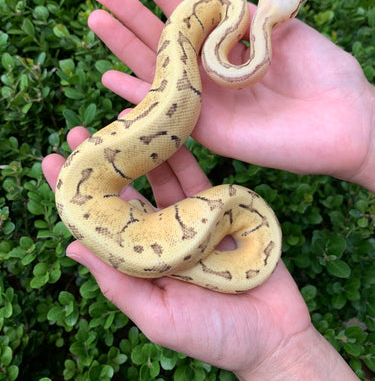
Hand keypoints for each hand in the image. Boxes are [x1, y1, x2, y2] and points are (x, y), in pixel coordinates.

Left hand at [42, 127, 357, 378]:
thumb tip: (71, 250)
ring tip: (121, 121)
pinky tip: (169, 136)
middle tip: (78, 132)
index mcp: (141, 262)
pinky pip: (198, 180)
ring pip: (160, 180)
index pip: (99, 223)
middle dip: (103, 164)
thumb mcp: (159, 317)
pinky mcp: (220, 211)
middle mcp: (160, 237)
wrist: (274, 334)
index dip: (76, 194)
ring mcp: (189, 222)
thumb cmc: (214, 336)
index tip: (52, 162)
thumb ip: (119, 285)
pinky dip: (183, 158)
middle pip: (125, 194)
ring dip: (141, 152)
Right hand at [88, 0, 374, 189]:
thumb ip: (250, 17)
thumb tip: (221, 0)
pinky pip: (165, 111)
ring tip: (96, 21)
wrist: (345, 121)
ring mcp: (207, 101)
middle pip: (163, 40)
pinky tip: (109, 79)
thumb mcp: (286, 30)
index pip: (189, 13)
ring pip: (156, 71)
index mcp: (231, 46)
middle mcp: (212, 72)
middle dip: (133, 15)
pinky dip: (137, 97)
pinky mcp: (207, 130)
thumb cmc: (325, 73)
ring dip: (124, 47)